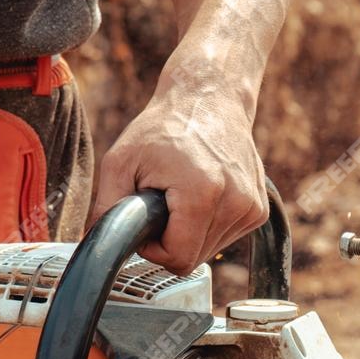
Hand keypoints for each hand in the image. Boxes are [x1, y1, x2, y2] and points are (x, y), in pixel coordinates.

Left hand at [90, 73, 268, 274]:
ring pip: (209, 251)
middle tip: (162, 205)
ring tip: (183, 195)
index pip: (178, 258)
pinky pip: (224, 238)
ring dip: (190, 233)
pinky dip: (207, 225)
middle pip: (193, 258)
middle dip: (171, 240)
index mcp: (203, 193)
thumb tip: (100, 248)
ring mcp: (252, 207)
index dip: (154, 249)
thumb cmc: (163, 128)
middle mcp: (236, 202)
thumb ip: (107, 209)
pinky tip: (203, 195)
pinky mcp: (259, 210)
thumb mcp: (120, 162)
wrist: (210, 100)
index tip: (147, 223)